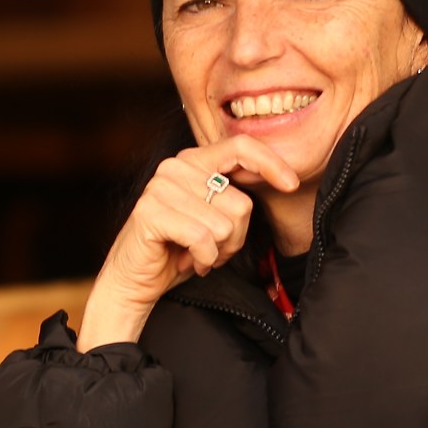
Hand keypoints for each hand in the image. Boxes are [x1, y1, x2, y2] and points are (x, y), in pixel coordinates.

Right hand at [78, 136, 299, 349]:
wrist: (135, 281)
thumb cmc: (178, 249)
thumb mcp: (213, 216)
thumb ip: (235, 194)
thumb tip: (283, 179)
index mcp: (192, 160)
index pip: (241, 146)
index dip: (272, 163)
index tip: (292, 185)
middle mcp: (174, 167)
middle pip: (240, 202)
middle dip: (234, 237)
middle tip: (211, 248)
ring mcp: (160, 187)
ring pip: (225, 224)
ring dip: (217, 252)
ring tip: (196, 254)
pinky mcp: (151, 212)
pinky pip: (204, 239)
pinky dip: (203, 259)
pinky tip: (187, 261)